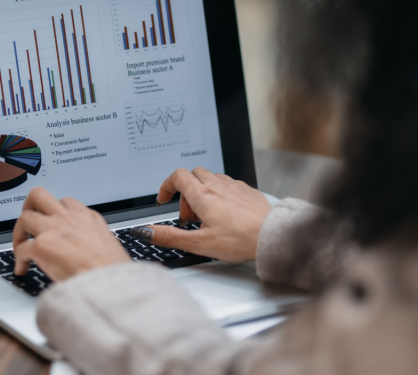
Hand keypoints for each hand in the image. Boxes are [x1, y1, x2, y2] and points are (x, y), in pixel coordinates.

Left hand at [13, 187, 129, 280]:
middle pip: (39, 196)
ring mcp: (54, 229)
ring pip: (25, 216)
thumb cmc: (110, 273)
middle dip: (28, 208)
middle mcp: (69, 218)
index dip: (54, 214)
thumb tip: (84, 249)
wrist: (108, 286)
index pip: (65, 202)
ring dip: (19, 233)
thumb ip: (92, 239)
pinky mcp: (42, 245)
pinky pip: (21, 248)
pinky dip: (19, 259)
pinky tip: (22, 269)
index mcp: (87, 217)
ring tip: (22, 247)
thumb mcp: (108, 245)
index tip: (51, 225)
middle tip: (27, 224)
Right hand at [131, 167, 271, 262]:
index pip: (177, 176)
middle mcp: (218, 185)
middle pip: (193, 174)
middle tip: (189, 217)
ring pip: (212, 178)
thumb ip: (170, 236)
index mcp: (203, 196)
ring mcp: (235, 186)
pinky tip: (226, 214)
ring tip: (207, 217)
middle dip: (185, 192)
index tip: (164, 200)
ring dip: (203, 192)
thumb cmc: (239, 241)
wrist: (272, 237)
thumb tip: (146, 232)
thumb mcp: (199, 243)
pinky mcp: (248, 191)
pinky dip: (221, 194)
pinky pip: (229, 184)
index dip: (166, 186)